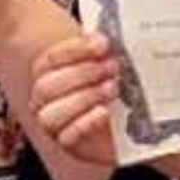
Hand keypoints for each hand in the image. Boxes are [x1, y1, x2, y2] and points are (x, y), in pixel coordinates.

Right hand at [26, 33, 124, 165]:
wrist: (135, 128)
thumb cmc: (117, 92)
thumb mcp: (112, 69)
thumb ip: (105, 53)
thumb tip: (113, 34)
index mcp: (49, 76)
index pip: (49, 61)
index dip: (74, 50)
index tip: (102, 44)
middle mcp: (44, 100)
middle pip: (47, 86)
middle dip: (81, 74)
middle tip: (112, 67)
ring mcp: (53, 124)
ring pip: (51, 113)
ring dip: (83, 98)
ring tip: (112, 88)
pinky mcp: (69, 145)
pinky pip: (67, 137)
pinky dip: (85, 123)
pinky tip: (104, 112)